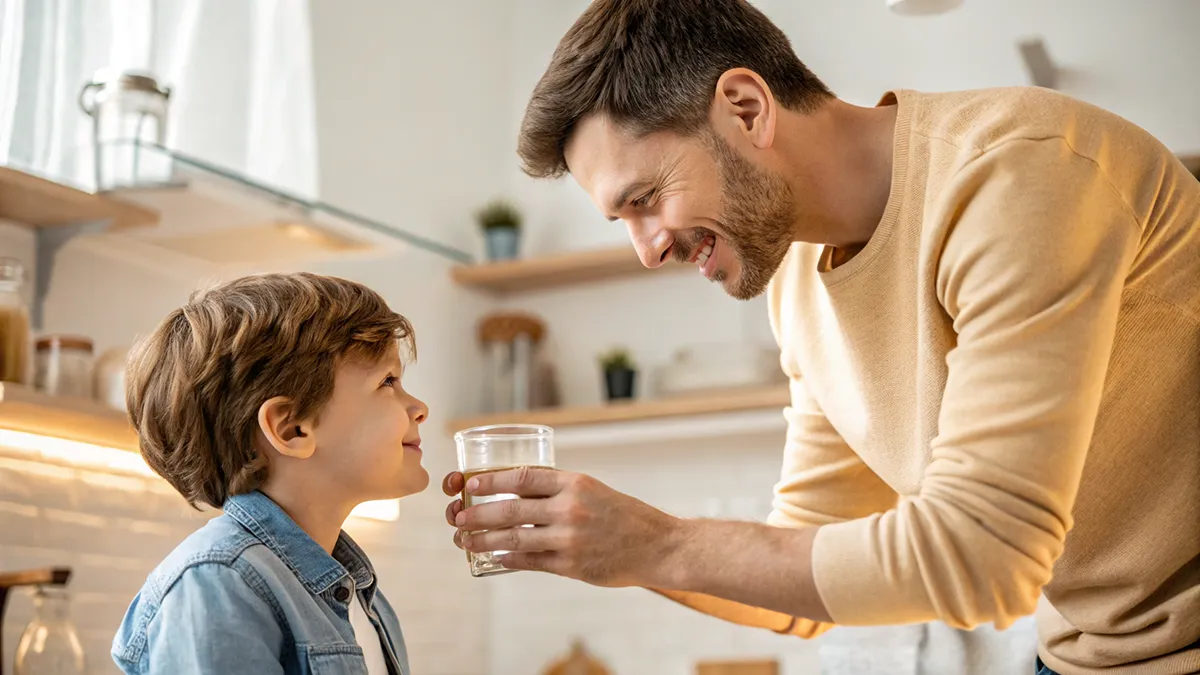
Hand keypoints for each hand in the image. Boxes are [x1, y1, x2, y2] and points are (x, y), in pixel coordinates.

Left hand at [442, 468, 685, 587]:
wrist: (657, 545)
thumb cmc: (624, 515)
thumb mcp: (593, 490)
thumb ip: (558, 490)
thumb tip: (517, 490)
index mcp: (574, 483)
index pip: (522, 476)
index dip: (491, 481)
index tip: (471, 485)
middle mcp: (569, 508)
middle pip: (510, 508)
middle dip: (477, 513)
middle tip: (457, 516)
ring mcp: (569, 539)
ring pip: (513, 537)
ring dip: (482, 539)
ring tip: (464, 540)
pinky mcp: (571, 566)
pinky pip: (530, 561)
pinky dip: (507, 558)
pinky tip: (493, 557)